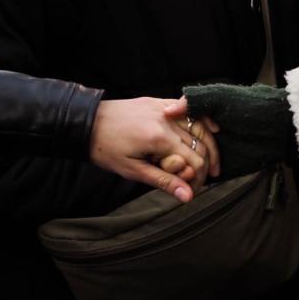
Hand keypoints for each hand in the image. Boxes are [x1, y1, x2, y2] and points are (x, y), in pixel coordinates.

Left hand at [89, 98, 219, 202]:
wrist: (86, 122)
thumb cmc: (105, 149)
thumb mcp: (133, 170)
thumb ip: (164, 182)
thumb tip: (189, 197)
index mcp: (160, 139)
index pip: (195, 161)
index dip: (199, 178)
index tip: (194, 190)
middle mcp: (166, 120)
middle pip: (200, 144)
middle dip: (206, 165)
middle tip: (206, 180)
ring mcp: (163, 108)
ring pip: (199, 126)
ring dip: (209, 144)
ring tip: (212, 163)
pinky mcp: (158, 102)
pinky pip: (188, 110)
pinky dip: (202, 120)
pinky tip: (212, 130)